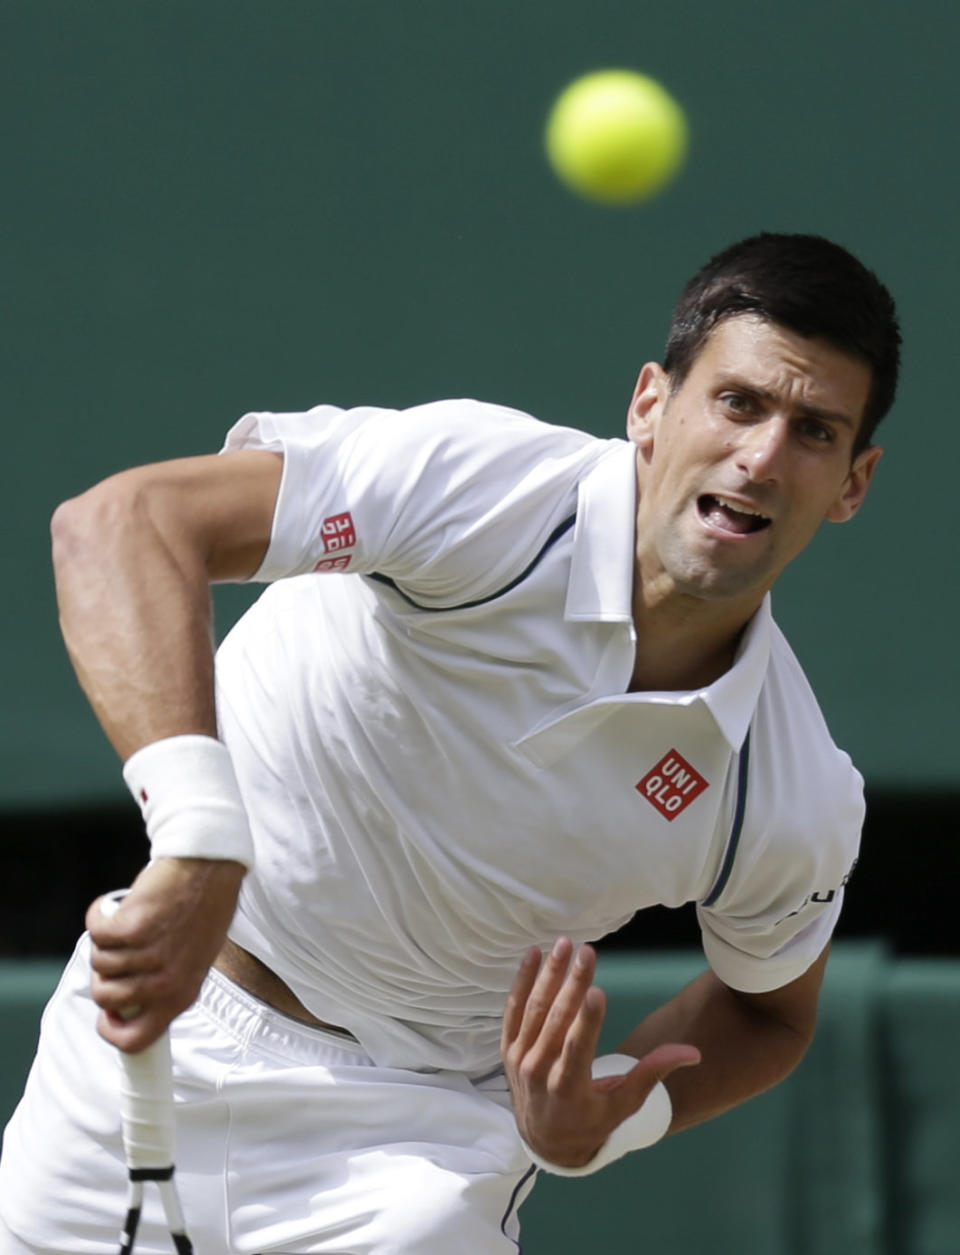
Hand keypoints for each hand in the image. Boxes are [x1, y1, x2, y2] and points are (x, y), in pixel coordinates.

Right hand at [87, 856, 244, 1052]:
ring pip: (98, 962)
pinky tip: (114, 906)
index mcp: (182, 996)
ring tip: (127, 923)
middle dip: (102, 975)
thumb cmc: (203, 910)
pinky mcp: (130, 928)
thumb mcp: (194, 961)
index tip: (107, 1012)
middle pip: (105, 997)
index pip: (136, 1040)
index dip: (111, 1030)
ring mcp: (147, 956)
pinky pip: (95, 932)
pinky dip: (99, 915)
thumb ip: (165, 985)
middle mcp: (165, 982)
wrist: (210, 867)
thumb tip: (128, 1005)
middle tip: (118, 951)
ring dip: (105, 941)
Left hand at [501, 938, 700, 1167]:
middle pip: (556, 1021)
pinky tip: (533, 954)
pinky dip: (522, 981)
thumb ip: (652, 1074)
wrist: (543, 1141)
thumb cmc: (592, 1121)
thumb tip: (692, 1053)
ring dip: (549, 974)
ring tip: (564, 944)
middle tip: (588, 951)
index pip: (577, 1049)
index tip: (597, 990)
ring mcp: (519, 1058)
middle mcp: (539, 1071)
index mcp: (569, 1088)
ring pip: (534, 1009)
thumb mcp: (624, 1105)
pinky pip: (513, 1009)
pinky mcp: (508, 1048)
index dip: (587, 1021)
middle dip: (573, 984)